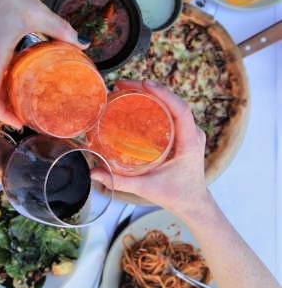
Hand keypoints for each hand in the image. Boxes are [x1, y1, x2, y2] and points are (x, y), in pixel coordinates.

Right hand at [0, 0, 86, 126]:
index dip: (2, 114)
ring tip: (26, 101)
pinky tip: (19, 79)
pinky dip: (1, 82)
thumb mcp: (36, 11)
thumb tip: (83, 43)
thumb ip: (61, 29)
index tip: (19, 122)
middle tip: (30, 116)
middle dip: (7, 110)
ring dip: (4, 96)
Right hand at [92, 79, 209, 216]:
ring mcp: (189, 132)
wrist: (194, 203)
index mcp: (189, 143)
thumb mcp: (146, 189)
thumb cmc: (176, 196)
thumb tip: (94, 172)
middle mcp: (192, 133)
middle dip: (149, 88)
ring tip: (126, 88)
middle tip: (122, 84)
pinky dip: (154, 101)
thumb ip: (120, 181)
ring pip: (172, 103)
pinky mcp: (183, 133)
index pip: (181, 110)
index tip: (144, 83)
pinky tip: (137, 99)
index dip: (164, 93)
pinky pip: (170, 111)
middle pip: (173, 101)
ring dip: (151, 92)